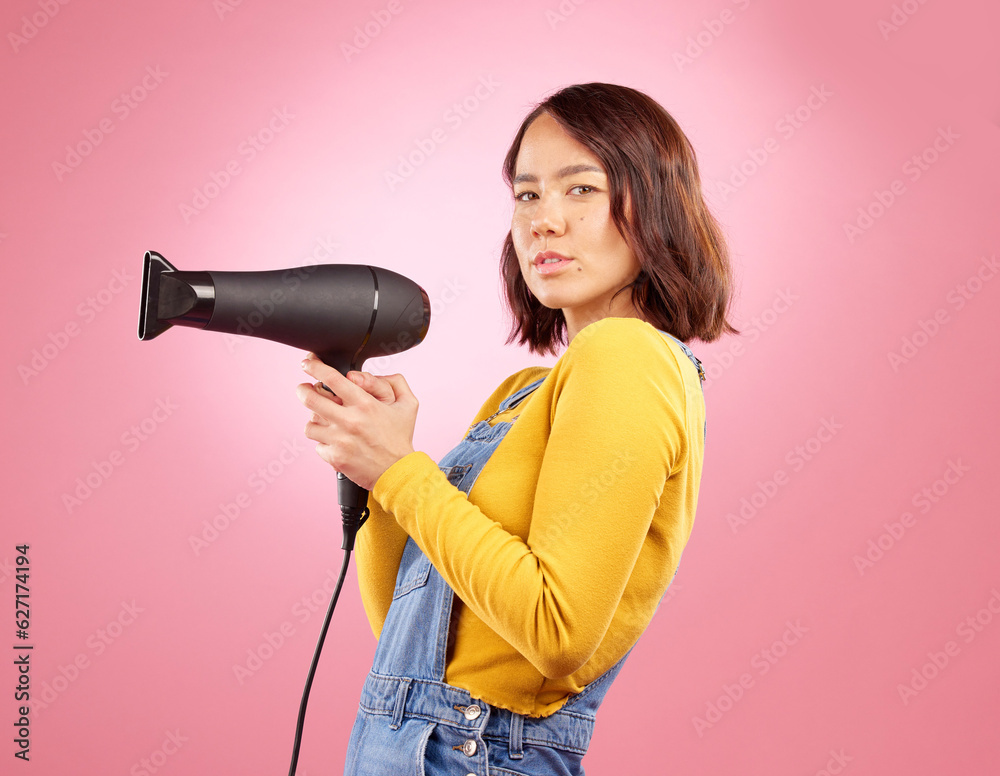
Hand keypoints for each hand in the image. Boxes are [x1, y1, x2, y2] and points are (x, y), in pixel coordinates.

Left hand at [296, 353, 417, 489]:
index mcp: (365, 404)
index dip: (315, 366)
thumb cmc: (400, 438)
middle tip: (303, 388)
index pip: (332, 378)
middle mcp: (349, 421)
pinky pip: (318, 445)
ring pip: (310, 424)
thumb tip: (370, 374)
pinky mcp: (334, 457)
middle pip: (310, 398)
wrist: (398, 472)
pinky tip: (336, 442)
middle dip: (302, 389)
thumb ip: (395, 382)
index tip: (308, 363)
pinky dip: (324, 442)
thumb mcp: (408, 404)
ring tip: (325, 420)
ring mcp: (339, 440)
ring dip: (315, 420)